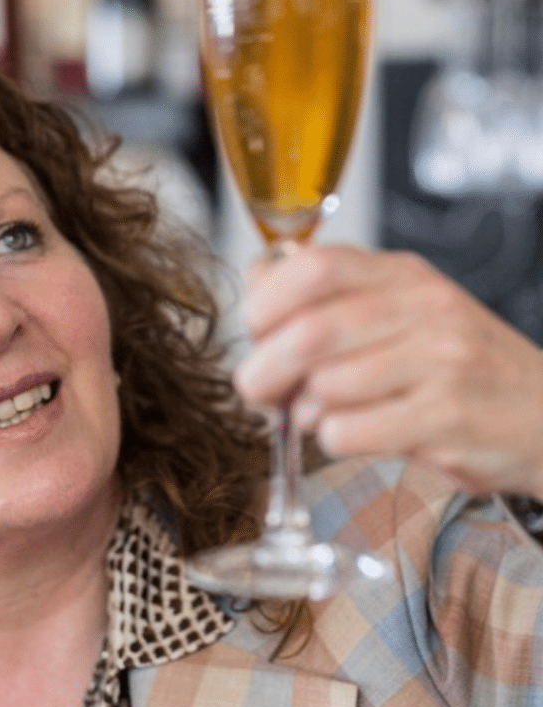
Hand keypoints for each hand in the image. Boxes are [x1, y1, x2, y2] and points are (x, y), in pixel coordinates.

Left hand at [233, 243, 542, 499]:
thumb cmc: (454, 364)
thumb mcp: (397, 308)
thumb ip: (326, 295)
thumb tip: (256, 279)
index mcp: (400, 274)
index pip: (313, 266)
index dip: (265, 300)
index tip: (252, 328)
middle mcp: (423, 308)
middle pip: (309, 331)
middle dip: (263, 367)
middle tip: (256, 387)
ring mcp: (439, 362)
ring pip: (325, 386)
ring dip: (301, 410)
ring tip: (319, 413)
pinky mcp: (445, 418)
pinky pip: (349, 432)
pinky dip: (331, 439)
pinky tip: (352, 434)